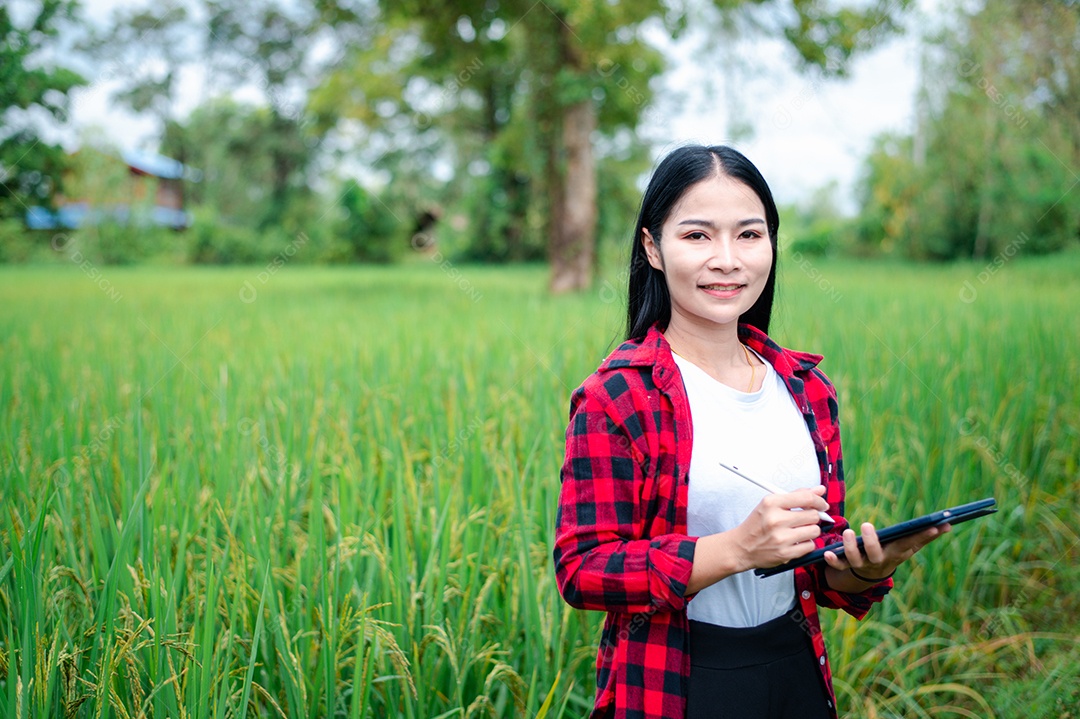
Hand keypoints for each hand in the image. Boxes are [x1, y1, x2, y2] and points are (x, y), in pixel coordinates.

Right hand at [730, 485, 829, 572]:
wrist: (741, 547)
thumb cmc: (757, 525)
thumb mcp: (770, 504)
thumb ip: (796, 496)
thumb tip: (819, 490)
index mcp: (771, 503)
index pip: (806, 498)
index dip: (819, 501)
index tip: (822, 504)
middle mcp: (776, 520)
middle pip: (813, 515)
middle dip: (812, 517)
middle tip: (804, 519)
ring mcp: (781, 538)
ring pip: (814, 531)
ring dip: (810, 530)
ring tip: (798, 531)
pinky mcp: (785, 554)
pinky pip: (810, 545)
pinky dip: (806, 543)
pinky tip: (795, 541)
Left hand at [823, 521, 950, 583]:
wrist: (868, 577)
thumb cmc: (890, 554)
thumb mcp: (907, 547)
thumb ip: (925, 536)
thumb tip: (949, 523)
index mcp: (895, 554)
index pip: (909, 545)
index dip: (922, 537)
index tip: (933, 526)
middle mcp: (878, 560)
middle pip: (876, 554)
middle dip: (871, 542)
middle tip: (867, 526)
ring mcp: (861, 564)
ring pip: (855, 559)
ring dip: (849, 547)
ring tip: (848, 532)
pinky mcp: (846, 565)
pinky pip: (838, 566)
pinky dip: (833, 561)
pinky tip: (827, 553)